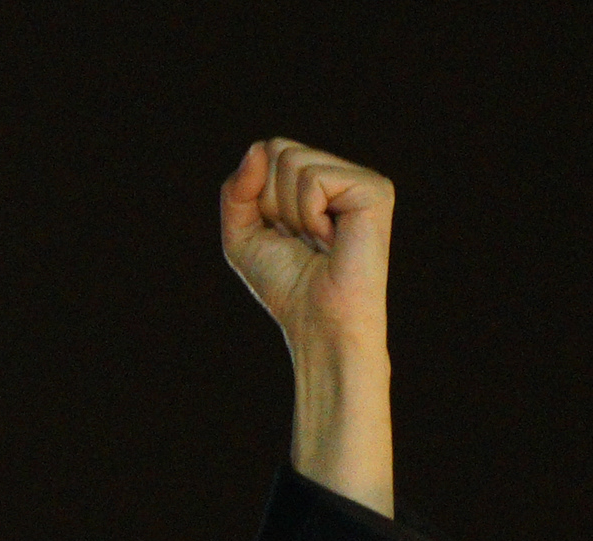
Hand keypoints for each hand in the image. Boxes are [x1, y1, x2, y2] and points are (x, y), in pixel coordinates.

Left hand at [220, 136, 394, 350]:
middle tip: (299, 238)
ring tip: (316, 241)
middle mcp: (341, 174)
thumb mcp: (242, 234)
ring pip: (291, 160)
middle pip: (277, 150)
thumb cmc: (285, 284)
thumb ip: (237, 190)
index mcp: (315, 182)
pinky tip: (331, 239)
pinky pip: (313, 178)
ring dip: (289, 211)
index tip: (279, 232)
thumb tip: (257, 148)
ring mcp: (360, 179)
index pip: (266, 151)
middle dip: (270, 202)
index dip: (255, 195)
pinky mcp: (374, 188)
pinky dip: (309, 214)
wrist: (316, 322)